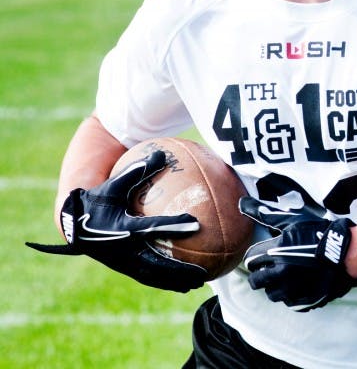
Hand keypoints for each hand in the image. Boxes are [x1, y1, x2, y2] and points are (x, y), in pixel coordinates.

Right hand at [26, 150, 205, 291]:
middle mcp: (123, 249)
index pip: (152, 227)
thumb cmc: (98, 199)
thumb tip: (162, 153)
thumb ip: (137, 170)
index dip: (174, 225)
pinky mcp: (124, 267)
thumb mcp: (114, 184)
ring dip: (175, 281)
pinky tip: (184, 284)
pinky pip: (148, 277)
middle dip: (179, 270)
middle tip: (203, 274)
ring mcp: (122, 262)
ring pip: (153, 276)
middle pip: (156, 264)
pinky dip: (166, 282)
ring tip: (199, 284)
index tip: (196, 224)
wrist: (73, 224)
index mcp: (121, 228)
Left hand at [240, 197, 356, 311]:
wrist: (347, 253)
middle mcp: (279, 275)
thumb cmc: (320, 235)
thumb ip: (267, 215)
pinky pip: (291, 302)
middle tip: (267, 271)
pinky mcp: (305, 300)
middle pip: (257, 283)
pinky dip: (292, 295)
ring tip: (283, 279)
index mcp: (273, 255)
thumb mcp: (294, 221)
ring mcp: (292, 290)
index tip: (259, 259)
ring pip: (273, 295)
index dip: (254, 260)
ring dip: (274, 287)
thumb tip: (243, 204)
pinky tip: (298, 286)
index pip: (251, 263)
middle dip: (260, 276)